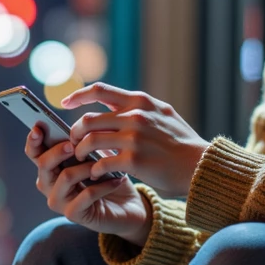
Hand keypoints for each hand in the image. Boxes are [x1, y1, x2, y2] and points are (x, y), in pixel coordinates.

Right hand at [24, 125, 150, 245]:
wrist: (127, 207)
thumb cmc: (108, 177)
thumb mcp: (97, 156)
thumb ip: (84, 145)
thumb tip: (80, 128)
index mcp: (51, 167)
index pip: (34, 153)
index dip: (33, 140)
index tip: (39, 127)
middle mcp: (49, 185)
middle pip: (43, 164)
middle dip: (58, 151)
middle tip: (73, 145)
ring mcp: (59, 201)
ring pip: (66, 177)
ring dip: (87, 167)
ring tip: (105, 164)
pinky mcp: (73, 214)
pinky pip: (86, 194)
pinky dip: (104, 185)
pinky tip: (117, 180)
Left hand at [61, 83, 208, 195]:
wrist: (200, 165)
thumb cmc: (181, 142)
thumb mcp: (162, 114)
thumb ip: (138, 107)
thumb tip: (113, 101)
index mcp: (140, 101)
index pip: (99, 90)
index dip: (77, 95)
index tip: (64, 103)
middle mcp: (135, 116)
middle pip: (88, 119)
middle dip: (75, 132)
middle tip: (73, 143)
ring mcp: (133, 138)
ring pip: (89, 141)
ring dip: (80, 152)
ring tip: (81, 160)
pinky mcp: (133, 160)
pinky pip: (101, 163)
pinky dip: (94, 169)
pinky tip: (96, 174)